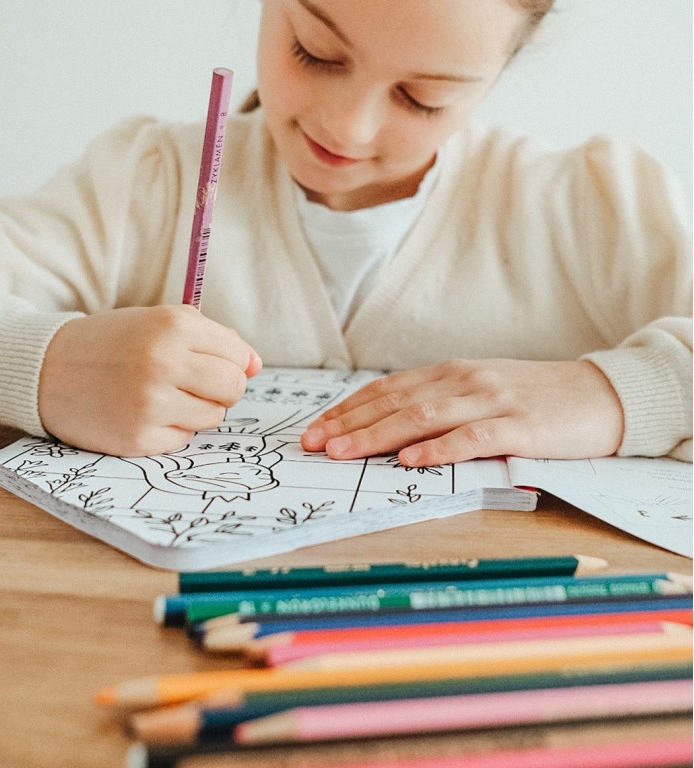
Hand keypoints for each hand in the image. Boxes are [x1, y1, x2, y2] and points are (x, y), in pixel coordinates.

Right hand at [39, 305, 261, 455]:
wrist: (47, 369)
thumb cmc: (114, 343)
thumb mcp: (161, 323)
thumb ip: (215, 339)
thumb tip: (256, 366)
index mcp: (174, 326)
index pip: (239, 357)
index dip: (231, 363)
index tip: (208, 364)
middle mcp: (164, 363)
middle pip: (234, 388)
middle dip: (222, 389)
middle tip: (194, 384)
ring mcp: (151, 403)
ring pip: (214, 416)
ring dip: (198, 409)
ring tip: (164, 396)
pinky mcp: (138, 437)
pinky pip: (185, 439)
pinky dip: (173, 429)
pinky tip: (145, 414)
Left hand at [301, 359, 623, 465]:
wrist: (602, 393)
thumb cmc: (535, 398)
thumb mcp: (480, 392)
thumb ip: (441, 404)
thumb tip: (392, 430)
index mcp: (450, 374)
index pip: (386, 389)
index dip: (348, 409)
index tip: (315, 428)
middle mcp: (463, 380)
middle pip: (394, 401)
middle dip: (348, 423)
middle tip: (312, 443)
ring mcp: (491, 400)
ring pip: (423, 415)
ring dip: (378, 435)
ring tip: (342, 451)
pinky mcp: (520, 425)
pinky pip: (473, 437)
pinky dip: (439, 448)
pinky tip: (411, 460)